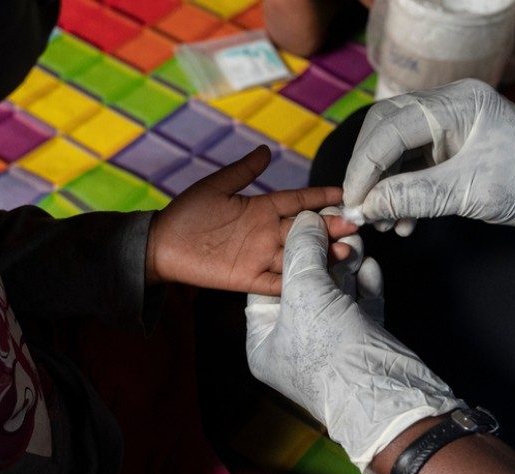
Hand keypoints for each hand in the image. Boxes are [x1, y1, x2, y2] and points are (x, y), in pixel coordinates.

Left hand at [147, 146, 354, 294]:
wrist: (161, 245)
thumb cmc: (187, 213)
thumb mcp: (216, 186)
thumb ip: (243, 170)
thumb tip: (266, 150)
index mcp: (261, 208)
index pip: (297, 200)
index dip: (319, 196)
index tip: (342, 194)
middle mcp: (265, 232)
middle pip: (304, 229)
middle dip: (329, 227)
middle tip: (353, 226)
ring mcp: (259, 256)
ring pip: (296, 255)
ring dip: (320, 254)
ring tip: (343, 252)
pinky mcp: (247, 278)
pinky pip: (276, 282)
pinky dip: (295, 282)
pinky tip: (317, 282)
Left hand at [245, 211, 458, 473]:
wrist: (385, 396)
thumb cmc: (331, 353)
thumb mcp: (305, 293)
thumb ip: (302, 250)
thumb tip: (306, 220)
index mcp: (265, 342)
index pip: (266, 285)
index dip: (286, 251)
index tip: (304, 222)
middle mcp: (294, 344)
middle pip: (304, 284)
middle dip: (322, 254)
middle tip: (338, 225)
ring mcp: (330, 344)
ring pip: (335, 291)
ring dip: (346, 263)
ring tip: (357, 238)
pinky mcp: (362, 343)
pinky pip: (360, 305)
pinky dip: (365, 283)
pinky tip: (370, 265)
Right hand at [342, 78, 514, 246]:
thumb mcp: (471, 192)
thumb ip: (414, 195)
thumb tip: (367, 206)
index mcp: (457, 103)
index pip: (390, 126)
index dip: (365, 165)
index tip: (354, 201)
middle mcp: (451, 107)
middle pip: (387, 131)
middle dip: (371, 173)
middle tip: (362, 210)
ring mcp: (454, 127)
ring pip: (399, 151)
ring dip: (387, 187)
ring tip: (384, 222)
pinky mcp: (457, 149)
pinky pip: (417, 166)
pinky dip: (405, 192)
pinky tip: (404, 220)